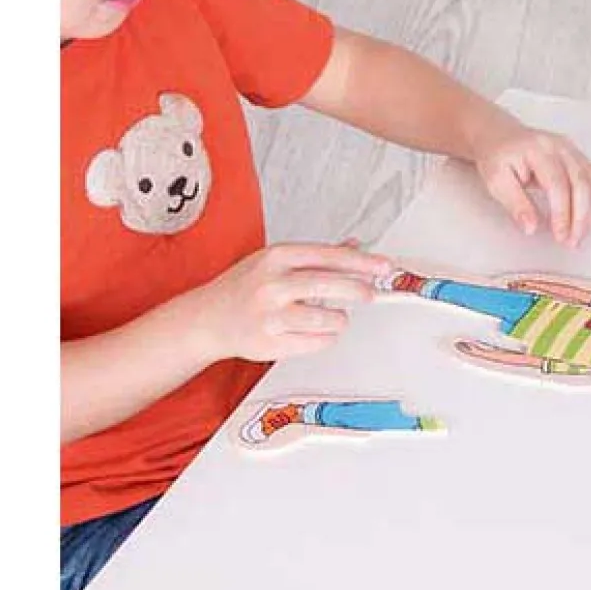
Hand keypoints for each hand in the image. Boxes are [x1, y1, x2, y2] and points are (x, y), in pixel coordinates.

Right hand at [188, 242, 389, 363]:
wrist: (206, 319)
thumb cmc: (244, 287)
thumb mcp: (275, 261)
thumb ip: (316, 255)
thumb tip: (353, 245)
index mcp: (277, 257)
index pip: (330, 256)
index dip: (362, 262)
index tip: (384, 266)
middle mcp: (273, 285)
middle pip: (332, 285)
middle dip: (360, 290)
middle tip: (372, 294)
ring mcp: (270, 316)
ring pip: (328, 318)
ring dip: (340, 319)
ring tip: (335, 317)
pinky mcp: (270, 344)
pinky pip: (317, 342)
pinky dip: (326, 337)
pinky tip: (318, 331)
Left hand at [469, 118, 590, 246]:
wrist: (502, 136)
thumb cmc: (498, 156)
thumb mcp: (496, 181)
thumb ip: (515, 204)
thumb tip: (531, 227)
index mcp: (539, 150)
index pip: (558, 184)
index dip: (562, 213)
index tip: (559, 235)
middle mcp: (562, 148)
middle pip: (584, 184)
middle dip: (582, 218)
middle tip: (572, 240)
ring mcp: (576, 153)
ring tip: (580, 232)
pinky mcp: (583, 160)